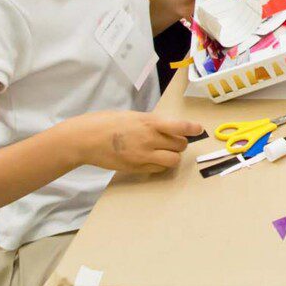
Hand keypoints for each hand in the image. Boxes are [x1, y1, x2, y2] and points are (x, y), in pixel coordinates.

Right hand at [72, 111, 202, 173]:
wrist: (86, 139)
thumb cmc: (108, 122)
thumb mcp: (135, 116)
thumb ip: (153, 122)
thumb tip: (170, 128)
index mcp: (150, 122)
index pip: (180, 126)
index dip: (192, 128)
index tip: (199, 129)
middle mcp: (149, 140)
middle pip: (180, 145)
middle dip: (180, 142)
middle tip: (173, 140)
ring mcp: (143, 156)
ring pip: (173, 160)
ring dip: (173, 155)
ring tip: (164, 151)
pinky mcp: (136, 168)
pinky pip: (158, 169)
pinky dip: (160, 164)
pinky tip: (152, 158)